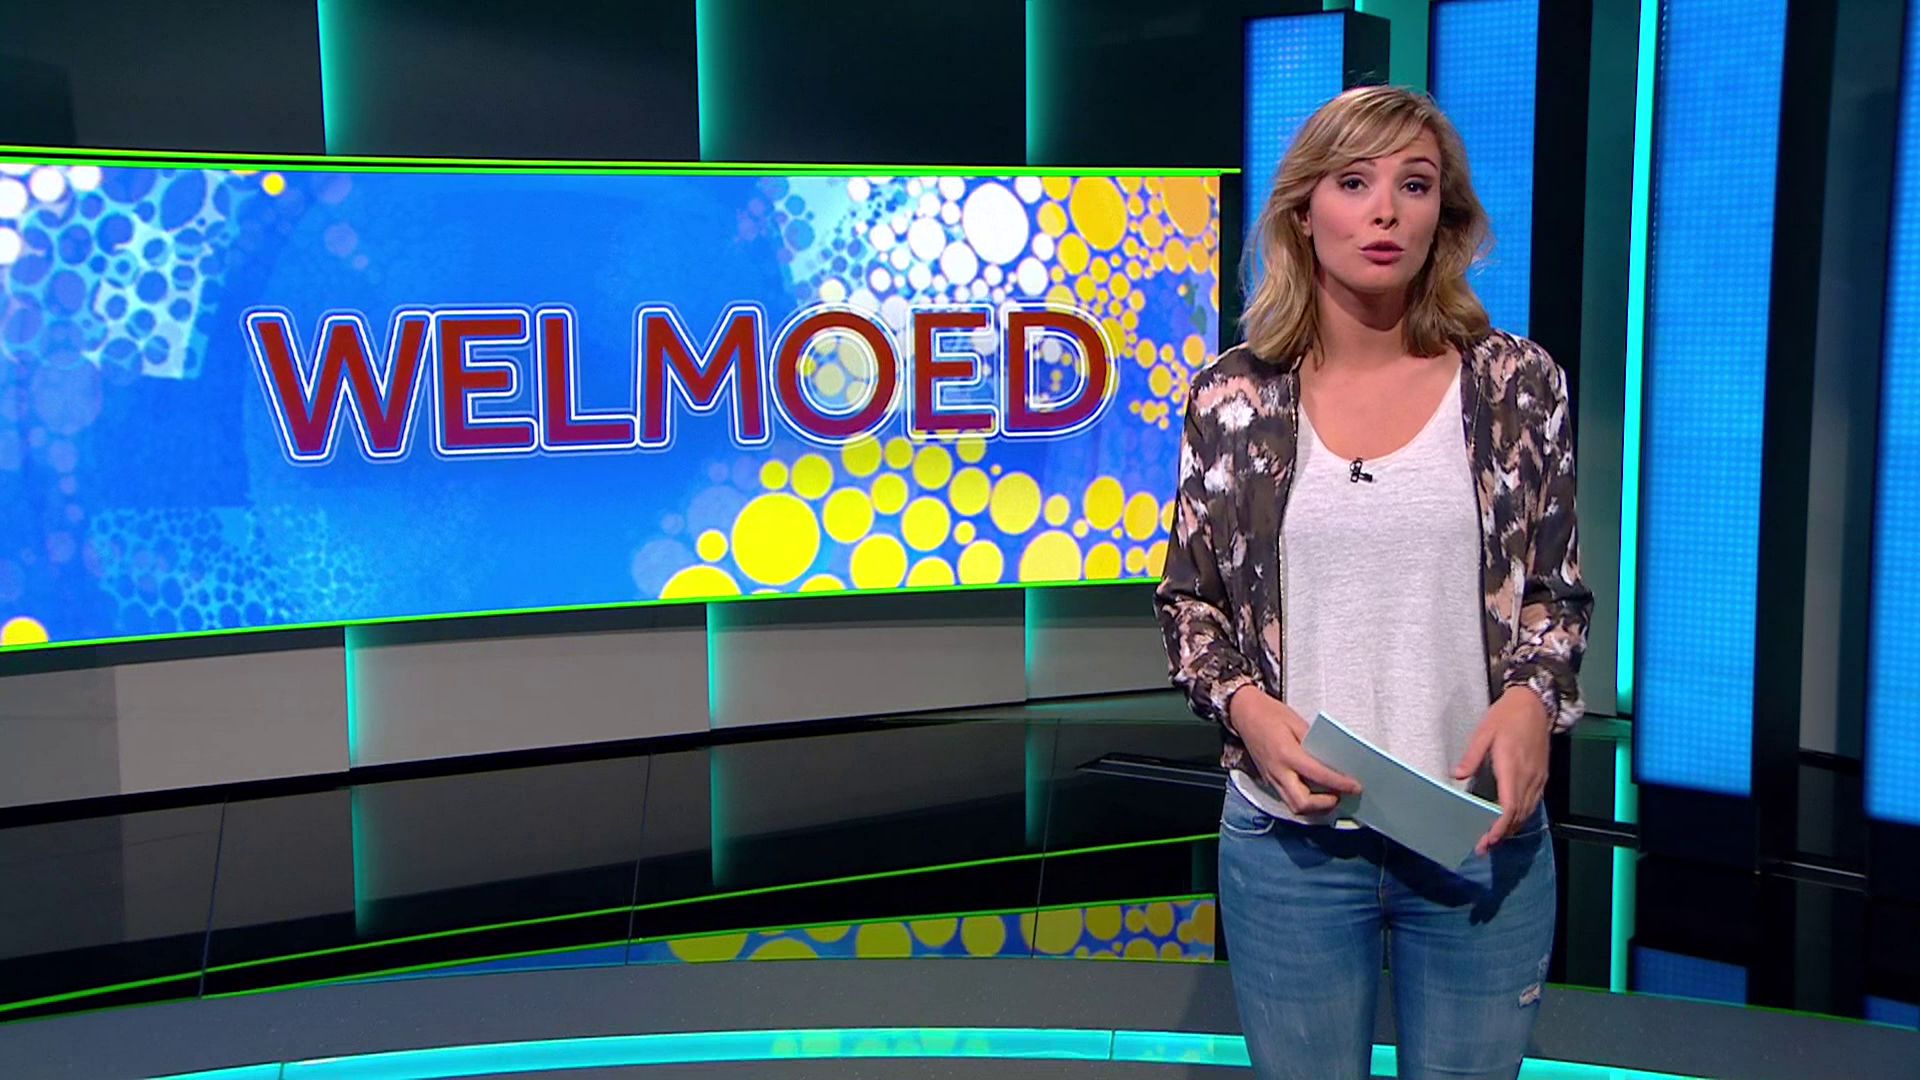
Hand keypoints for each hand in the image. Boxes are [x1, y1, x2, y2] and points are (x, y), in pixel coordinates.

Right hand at [1229, 687, 1362, 814]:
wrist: (1244, 713)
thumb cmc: (1269, 714)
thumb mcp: (1297, 722)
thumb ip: (1314, 743)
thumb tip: (1332, 759)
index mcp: (1287, 754)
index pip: (1318, 775)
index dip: (1340, 784)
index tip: (1356, 787)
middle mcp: (1278, 771)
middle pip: (1302, 803)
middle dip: (1325, 804)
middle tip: (1340, 795)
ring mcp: (1272, 778)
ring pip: (1294, 806)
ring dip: (1315, 807)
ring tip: (1330, 796)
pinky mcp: (1269, 780)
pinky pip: (1288, 799)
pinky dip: (1305, 801)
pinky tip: (1315, 793)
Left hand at [1455, 686, 1550, 856]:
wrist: (1535, 704)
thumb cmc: (1507, 716)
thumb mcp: (1484, 732)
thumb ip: (1472, 756)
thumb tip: (1457, 776)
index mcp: (1512, 766)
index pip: (1508, 806)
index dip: (1498, 827)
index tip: (1486, 839)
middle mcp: (1528, 776)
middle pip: (1518, 815)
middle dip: (1501, 834)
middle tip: (1482, 847)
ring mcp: (1537, 778)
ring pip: (1527, 812)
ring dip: (1511, 828)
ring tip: (1493, 840)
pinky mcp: (1541, 776)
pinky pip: (1533, 803)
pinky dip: (1521, 817)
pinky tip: (1510, 822)